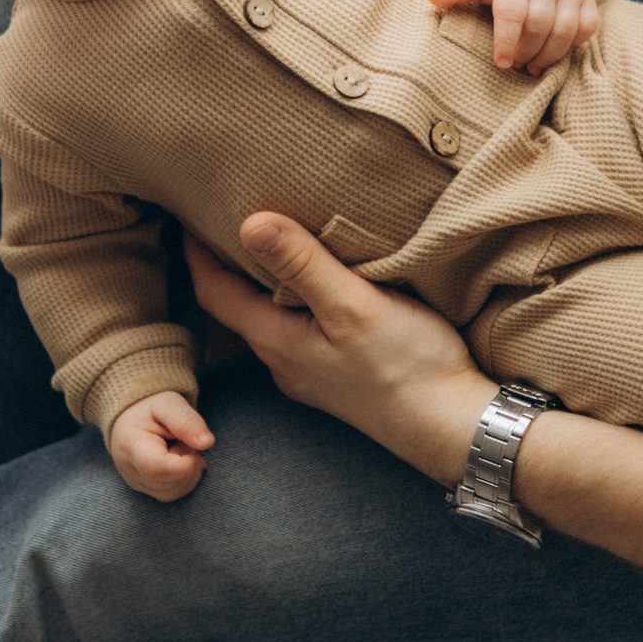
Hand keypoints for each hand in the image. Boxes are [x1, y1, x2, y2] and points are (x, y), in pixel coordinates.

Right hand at [108, 391, 215, 500]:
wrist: (131, 416)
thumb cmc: (150, 408)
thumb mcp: (169, 404)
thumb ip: (187, 421)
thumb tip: (207, 443)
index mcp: (131, 446)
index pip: (157, 469)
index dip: (185, 465)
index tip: (198, 453)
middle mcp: (130, 470)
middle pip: (169, 482)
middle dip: (187, 462)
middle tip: (181, 440)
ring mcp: (137, 483)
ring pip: (174, 491)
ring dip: (187, 471)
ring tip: (177, 447)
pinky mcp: (147, 489)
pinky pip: (174, 493)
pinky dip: (184, 479)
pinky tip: (179, 460)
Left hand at [187, 215, 498, 486]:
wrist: (455, 427)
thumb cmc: (408, 367)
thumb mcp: (353, 306)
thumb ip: (303, 265)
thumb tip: (249, 222)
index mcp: (277, 341)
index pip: (214, 293)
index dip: (196, 252)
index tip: (187, 214)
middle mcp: (284, 361)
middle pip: (236, 306)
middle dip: (225, 263)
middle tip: (220, 217)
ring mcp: (310, 372)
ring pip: (268, 318)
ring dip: (261, 282)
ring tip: (267, 241)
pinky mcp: (338, 376)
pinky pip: (299, 329)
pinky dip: (293, 300)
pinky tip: (316, 285)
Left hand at [425, 0, 597, 73]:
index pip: (513, 12)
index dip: (506, 41)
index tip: (501, 62)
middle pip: (538, 26)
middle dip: (525, 51)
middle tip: (513, 63)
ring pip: (564, 31)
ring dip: (547, 55)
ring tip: (531, 65)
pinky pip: (586, 28)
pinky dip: (571, 45)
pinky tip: (552, 52)